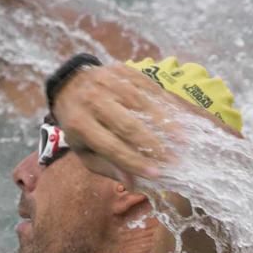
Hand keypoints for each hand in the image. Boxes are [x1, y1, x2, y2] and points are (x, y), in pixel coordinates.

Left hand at [52, 63, 177, 180]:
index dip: (135, 161)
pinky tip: (178, 117)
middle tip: (175, 159)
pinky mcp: (123, 70)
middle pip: (128, 125)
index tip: (157, 174)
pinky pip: (148, 87)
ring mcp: (109, 82)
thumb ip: (106, 166)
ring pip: (141, 105)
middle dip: (154, 144)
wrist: (69, 84)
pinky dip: (165, 104)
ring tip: (183, 139)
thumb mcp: (83, 150)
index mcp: (79, 124)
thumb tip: (133, 182)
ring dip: (165, 124)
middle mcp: (93, 101)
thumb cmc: (79, 124)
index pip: (111, 147)